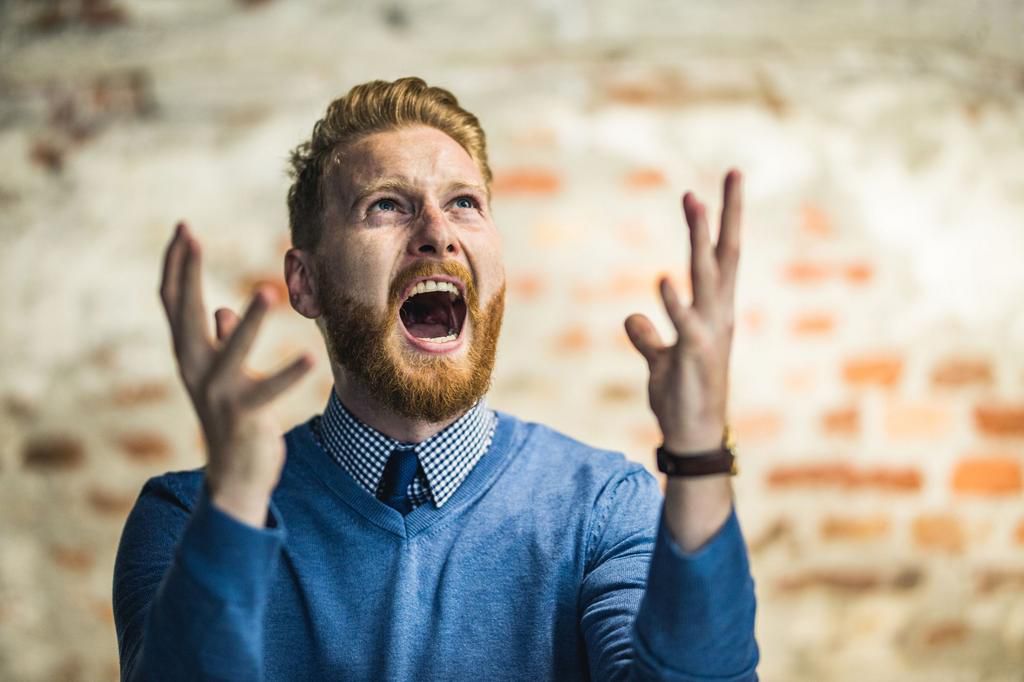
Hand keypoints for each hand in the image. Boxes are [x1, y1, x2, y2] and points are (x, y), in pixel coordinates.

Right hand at [159, 222, 313, 524]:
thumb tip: (221, 312)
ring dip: (250, 323)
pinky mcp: (244, 416)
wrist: (234, 476)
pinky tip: (309, 358)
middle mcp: (195, 370)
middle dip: (187, 272)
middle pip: (184, 315)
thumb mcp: (222, 376)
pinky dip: (288, 375)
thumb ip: (218, 343)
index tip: (183, 228)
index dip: (176, 266)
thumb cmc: (233, 419)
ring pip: (230, 352)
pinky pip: (268, 392)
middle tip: (190, 233)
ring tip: (268, 291)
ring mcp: (217, 394)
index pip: (174, 303)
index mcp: (190, 356)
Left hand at [624, 170, 741, 453]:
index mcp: (713, 312)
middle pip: (724, 256)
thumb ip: (648, 336)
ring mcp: (710, 334)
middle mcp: (718, 316)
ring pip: (707, 278)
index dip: (723, 221)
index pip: (722, 258)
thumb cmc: (681, 395)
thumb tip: (634, 318)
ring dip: (699, 239)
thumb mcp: (660, 360)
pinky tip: (663, 280)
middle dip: (726, 215)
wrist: (691, 436)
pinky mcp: (696, 356)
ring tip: (694, 202)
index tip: (724, 184)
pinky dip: (675, 302)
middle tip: (732, 173)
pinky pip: (687, 323)